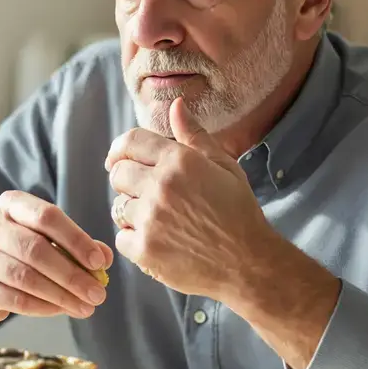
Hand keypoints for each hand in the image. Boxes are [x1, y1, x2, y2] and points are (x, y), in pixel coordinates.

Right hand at [0, 191, 112, 322]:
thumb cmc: (18, 251)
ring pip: (26, 277)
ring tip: (86, 307)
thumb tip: (106, 258)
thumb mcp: (44, 237)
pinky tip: (62, 310)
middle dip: (72, 274)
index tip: (100, 262)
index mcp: (11, 204)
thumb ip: (74, 244)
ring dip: (61, 295)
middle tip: (98, 293)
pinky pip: (16, 299)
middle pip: (36, 249)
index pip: (47, 216)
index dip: (76, 239)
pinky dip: (44, 307)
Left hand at [104, 97, 272, 299]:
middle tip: (147, 193)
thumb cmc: (239, 212)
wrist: (249, 263)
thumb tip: (175, 105)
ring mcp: (150, 219)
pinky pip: (121, 237)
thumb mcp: (224, 166)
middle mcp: (160, 186)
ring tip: (158, 220)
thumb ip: (194, 135)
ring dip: (132, 212)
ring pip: (118, 207)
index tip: (118, 159)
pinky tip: (157, 240)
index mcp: (179, 161)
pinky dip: (134, 240)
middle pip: (118, 173)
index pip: (130, 142)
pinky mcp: (144, 249)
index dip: (120, 149)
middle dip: (128, 180)